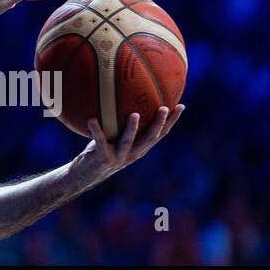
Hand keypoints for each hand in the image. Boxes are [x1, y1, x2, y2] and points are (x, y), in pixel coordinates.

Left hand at [70, 106, 185, 187]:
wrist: (88, 174)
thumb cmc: (101, 150)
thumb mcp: (115, 136)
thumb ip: (121, 122)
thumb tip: (121, 96)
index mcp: (140, 147)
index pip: (160, 134)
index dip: (171, 121)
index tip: (181, 106)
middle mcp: (134, 152)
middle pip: (150, 138)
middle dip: (158, 123)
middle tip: (163, 108)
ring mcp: (120, 156)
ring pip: (128, 141)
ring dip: (132, 128)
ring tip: (134, 114)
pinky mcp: (104, 158)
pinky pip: (100, 141)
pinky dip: (96, 130)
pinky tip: (91, 118)